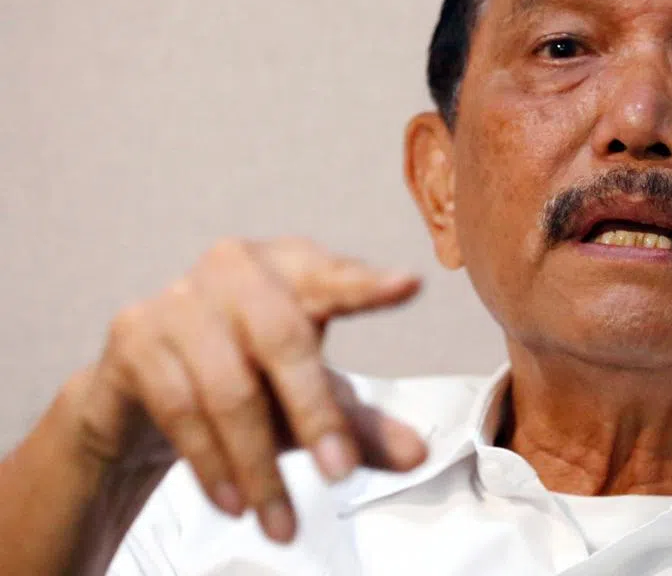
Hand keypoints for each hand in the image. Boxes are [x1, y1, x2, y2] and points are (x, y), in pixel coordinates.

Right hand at [73, 237, 426, 542]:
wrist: (146, 390)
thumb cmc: (249, 376)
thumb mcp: (311, 398)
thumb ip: (362, 424)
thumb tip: (417, 453)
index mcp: (294, 267)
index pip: (337, 276)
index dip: (368, 284)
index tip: (409, 285)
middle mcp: (237, 268)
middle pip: (284, 339)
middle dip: (316, 415)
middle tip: (340, 474)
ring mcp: (182, 299)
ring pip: (230, 389)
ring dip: (259, 466)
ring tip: (282, 522)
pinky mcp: (136, 336)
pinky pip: (180, 408)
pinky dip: (212, 464)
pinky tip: (235, 503)